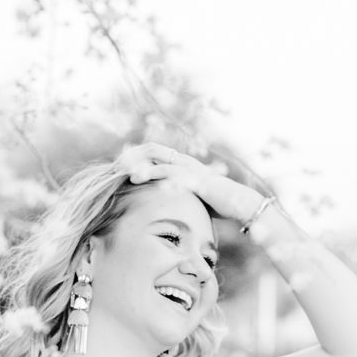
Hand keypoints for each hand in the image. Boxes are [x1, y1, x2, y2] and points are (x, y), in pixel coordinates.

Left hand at [115, 142, 262, 224]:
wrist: (241, 204)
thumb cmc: (219, 204)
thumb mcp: (192, 199)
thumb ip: (178, 197)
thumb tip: (164, 206)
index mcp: (182, 164)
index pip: (154, 153)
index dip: (136, 157)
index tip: (119, 167)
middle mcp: (185, 162)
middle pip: (153, 150)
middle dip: (134, 156)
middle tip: (116, 166)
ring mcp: (191, 169)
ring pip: (161, 161)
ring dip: (142, 166)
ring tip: (126, 173)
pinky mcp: (198, 180)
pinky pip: (174, 175)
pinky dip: (158, 177)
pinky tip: (144, 182)